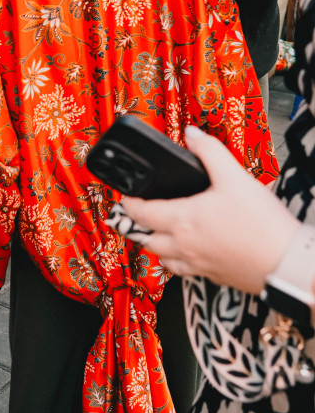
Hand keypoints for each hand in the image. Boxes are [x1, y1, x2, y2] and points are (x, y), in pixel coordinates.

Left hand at [120, 127, 297, 294]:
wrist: (287, 264)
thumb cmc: (262, 225)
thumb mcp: (235, 177)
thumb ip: (210, 152)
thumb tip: (192, 136)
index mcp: (182, 220)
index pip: (141, 212)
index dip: (129, 202)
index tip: (126, 196)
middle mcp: (184, 246)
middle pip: (146, 238)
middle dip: (137, 225)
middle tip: (137, 213)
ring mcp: (197, 264)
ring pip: (163, 258)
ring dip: (156, 245)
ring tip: (158, 232)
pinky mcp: (213, 276)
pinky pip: (184, 271)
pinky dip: (177, 261)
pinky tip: (189, 250)